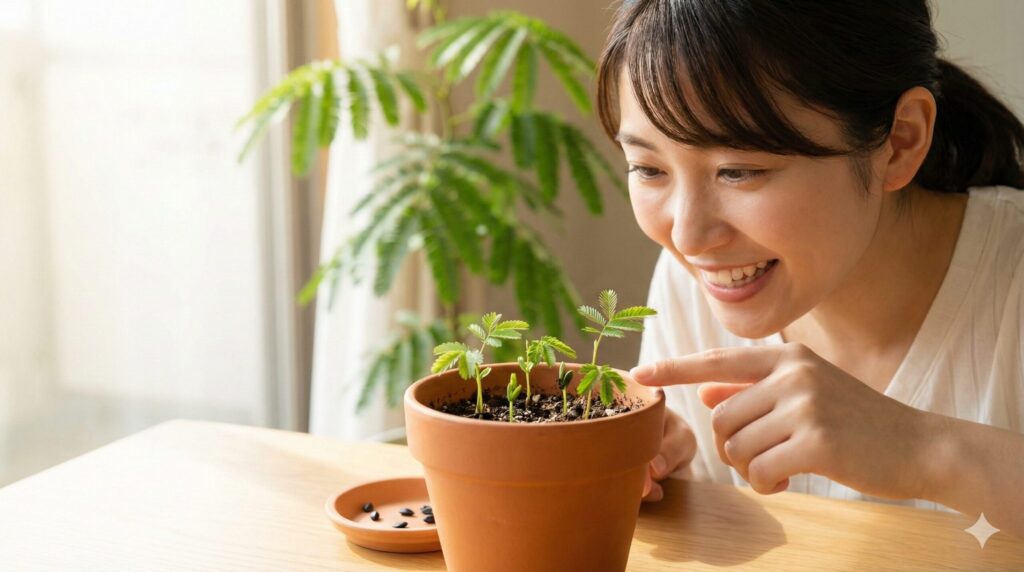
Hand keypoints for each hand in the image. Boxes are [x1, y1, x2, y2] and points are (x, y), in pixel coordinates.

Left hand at [631, 343, 932, 499]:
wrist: (919, 446)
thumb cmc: (857, 422)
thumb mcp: (807, 392)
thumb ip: (755, 389)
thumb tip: (707, 391)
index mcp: (787, 356)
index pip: (717, 359)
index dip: (674, 368)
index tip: (639, 373)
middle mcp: (792, 373)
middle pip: (721, 419)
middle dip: (733, 449)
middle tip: (766, 458)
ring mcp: (804, 405)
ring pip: (736, 447)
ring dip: (751, 469)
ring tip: (782, 468)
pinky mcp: (815, 440)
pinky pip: (759, 471)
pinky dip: (767, 484)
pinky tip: (790, 481)